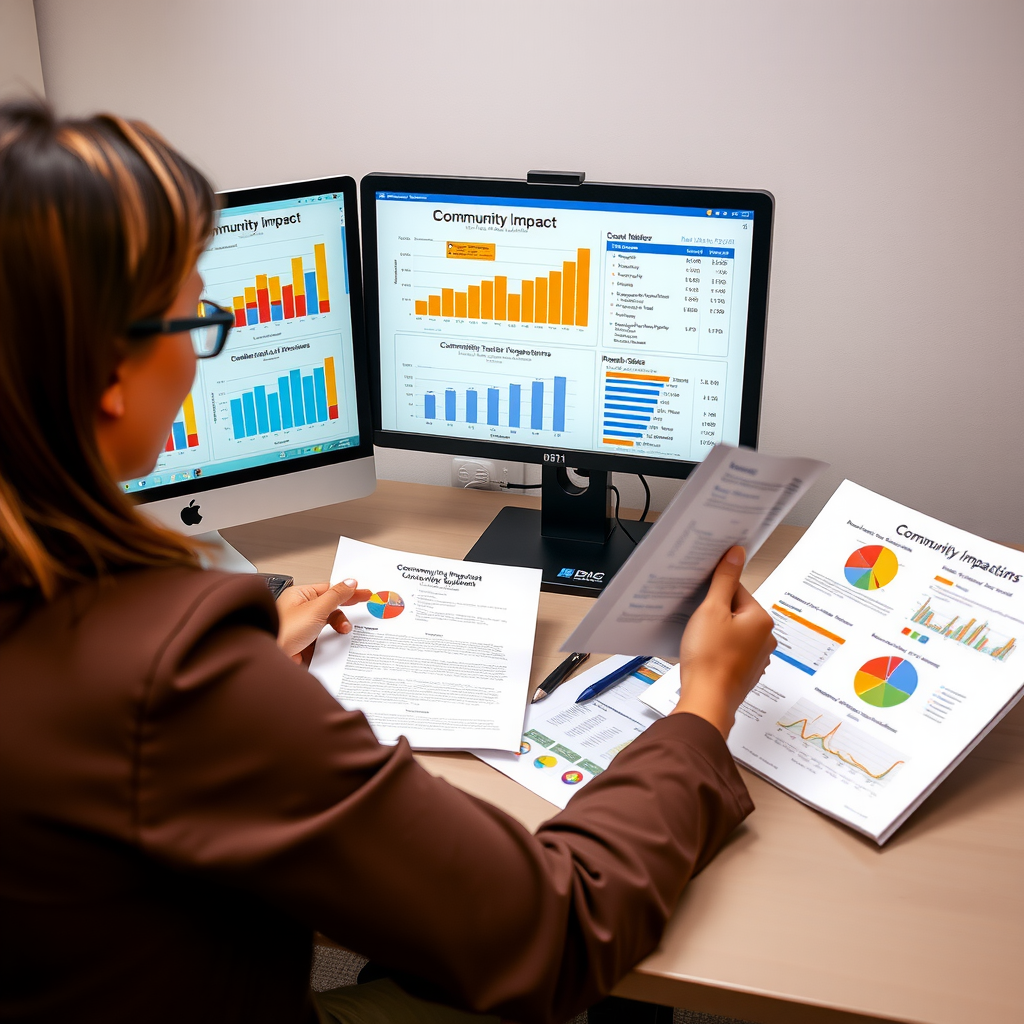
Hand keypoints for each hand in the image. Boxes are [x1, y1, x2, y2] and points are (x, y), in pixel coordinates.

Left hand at [276, 579, 372, 663]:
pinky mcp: (304, 643)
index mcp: (299, 596)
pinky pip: (323, 638)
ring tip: (344, 630)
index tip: (364, 593)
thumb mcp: (315, 609)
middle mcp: (300, 610)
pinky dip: (331, 640)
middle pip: (330, 606)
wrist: (270, 659)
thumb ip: (335, 596)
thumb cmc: (283, 631)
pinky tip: (332, 642)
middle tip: (364, 608)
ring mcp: (302, 627)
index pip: (329, 589)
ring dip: (338, 626)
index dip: (348, 591)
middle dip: (345, 610)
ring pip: (328, 623)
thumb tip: (350, 583)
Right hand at [671, 546, 775, 737]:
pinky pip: (730, 651)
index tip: (700, 600)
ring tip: (700, 642)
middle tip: (698, 623)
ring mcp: (756, 657)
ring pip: (731, 632)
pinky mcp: (744, 672)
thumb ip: (724, 579)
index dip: (713, 594)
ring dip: (715, 633)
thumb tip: (736, 554)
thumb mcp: (711, 610)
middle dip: (714, 614)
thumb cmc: (709, 659)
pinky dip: (717, 650)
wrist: (707, 700)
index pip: (736, 589)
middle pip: (735, 611)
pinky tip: (704, 655)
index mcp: (761, 619)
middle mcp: (765, 638)